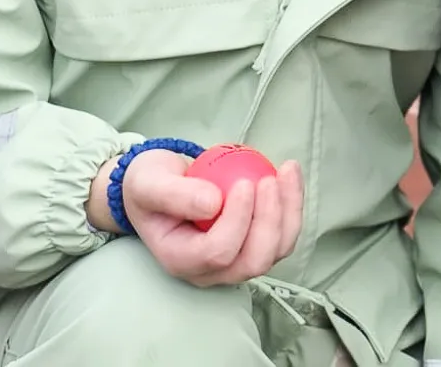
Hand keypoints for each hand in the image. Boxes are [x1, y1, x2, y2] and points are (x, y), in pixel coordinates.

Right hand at [89, 148, 304, 285]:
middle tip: (268, 179)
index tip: (244, 183)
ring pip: (274, 251)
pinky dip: (292, 205)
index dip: (238, 221)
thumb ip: (174, 194)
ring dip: (288, 212)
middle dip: (269, 221)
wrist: (158, 186)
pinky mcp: (252, 246)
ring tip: (286, 171)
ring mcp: (234, 261)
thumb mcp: (148, 183)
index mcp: (180, 260)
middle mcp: (210, 270)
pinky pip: (282, 235)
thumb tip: (213, 203)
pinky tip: (289, 173)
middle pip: (252, 261)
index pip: (217, 253)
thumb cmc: (149, 185)